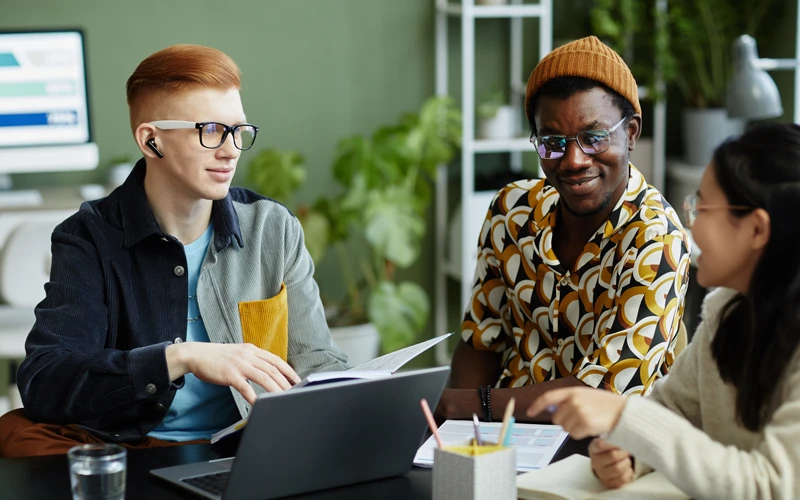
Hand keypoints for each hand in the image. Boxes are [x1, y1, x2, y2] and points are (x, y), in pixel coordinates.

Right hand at [166, 342, 300, 403]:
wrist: (196, 354)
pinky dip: (254, 397)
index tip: (297, 380)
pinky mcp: (230, 375)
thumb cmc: (217, 357)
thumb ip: (252, 360)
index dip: (288, 370)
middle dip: (286, 383)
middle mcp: (248, 355)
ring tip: (283, 399)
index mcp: (252, 350)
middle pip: (273, 370)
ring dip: (275, 390)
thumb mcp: (238, 354)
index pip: (276, 360)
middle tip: (294, 393)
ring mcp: (240, 364)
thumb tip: (266, 372)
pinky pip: (246, 388)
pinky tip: (260, 404)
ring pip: (264, 377)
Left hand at [525, 387, 625, 438]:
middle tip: (581, 419)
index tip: (529, 413)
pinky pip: (574, 435)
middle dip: (566, 422)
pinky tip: (592, 428)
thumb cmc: (606, 405)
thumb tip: (551, 410)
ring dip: (575, 428)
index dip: (537, 405)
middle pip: (557, 419)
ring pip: (565, 428)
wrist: (625, 412)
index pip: (548, 397)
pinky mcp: (586, 423)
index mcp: (573, 391)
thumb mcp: (586, 396)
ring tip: (589, 422)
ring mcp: (580, 412)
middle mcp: (574, 400)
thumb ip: (569, 401)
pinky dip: (582, 434)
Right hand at [589, 438, 633, 488]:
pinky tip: (627, 469)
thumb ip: (615, 436)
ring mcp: (602, 474)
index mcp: (594, 449)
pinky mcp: (610, 483)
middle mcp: (595, 462)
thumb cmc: (612, 450)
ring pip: (618, 469)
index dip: (613, 443)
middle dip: (624, 452)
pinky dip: (628, 473)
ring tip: (627, 460)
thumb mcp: (610, 440)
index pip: (601, 444)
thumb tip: (625, 433)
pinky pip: (622, 479)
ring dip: (627, 463)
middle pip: (613, 456)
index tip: (621, 440)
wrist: (609, 464)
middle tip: (628, 450)